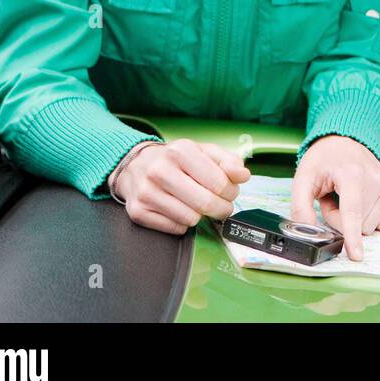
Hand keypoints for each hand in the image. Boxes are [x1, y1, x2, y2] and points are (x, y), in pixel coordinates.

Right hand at [118, 139, 250, 234]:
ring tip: (198, 205)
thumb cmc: (176, 160)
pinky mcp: (138, 211)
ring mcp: (146, 192)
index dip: (231, 192)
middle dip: (221, 208)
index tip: (230, 192)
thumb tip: (243, 176)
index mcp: (181, 152)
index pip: (219, 183)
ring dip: (201, 216)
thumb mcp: (204, 152)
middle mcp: (160, 170)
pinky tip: (180, 210)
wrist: (136, 165)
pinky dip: (183, 223)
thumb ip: (229, 161)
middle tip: (222, 206)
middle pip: (205, 203)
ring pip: (190, 219)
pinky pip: (174, 228)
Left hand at [289, 135, 379, 260]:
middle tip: (334, 200)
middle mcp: (375, 179)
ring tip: (346, 198)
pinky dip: (369, 216)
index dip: (352, 237)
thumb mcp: (303, 179)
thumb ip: (300, 208)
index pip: (352, 213)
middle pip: (359, 225)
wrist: (345, 141)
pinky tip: (361, 199)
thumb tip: (308, 233)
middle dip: (342, 221)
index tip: (356, 256)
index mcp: (352, 174)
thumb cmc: (323, 161)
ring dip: (355, 219)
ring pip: (371, 226)